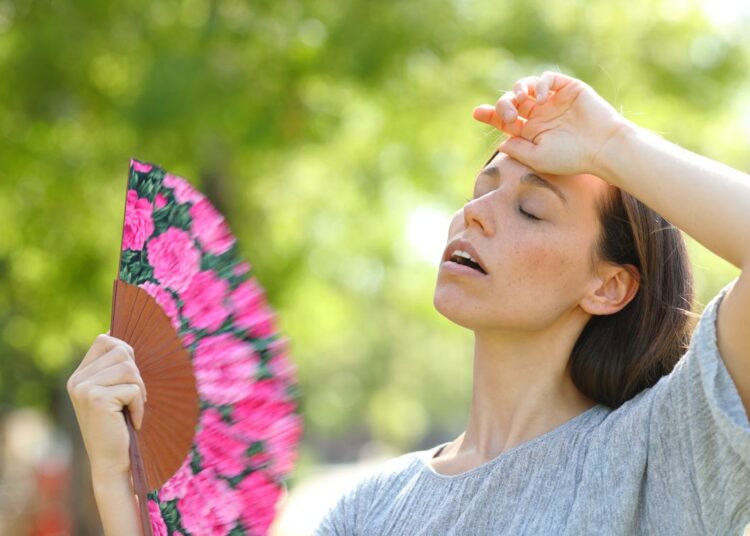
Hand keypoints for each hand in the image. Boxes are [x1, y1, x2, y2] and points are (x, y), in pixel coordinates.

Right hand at [67, 333, 146, 480]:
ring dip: (139, 390)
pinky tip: (132, 421)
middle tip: (133, 398)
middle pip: (121, 351)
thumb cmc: (119, 426)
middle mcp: (77, 380)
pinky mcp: (97, 399)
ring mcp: (84, 389)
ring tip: (132, 409)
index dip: (125, 352)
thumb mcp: (114, 392)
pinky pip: (133, 389)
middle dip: (136, 374)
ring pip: (129, 368)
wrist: (111, 462)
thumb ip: (115, 367)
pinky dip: (139, 405)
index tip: (130, 376)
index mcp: (79, 376)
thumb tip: (119, 336)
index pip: (104, 340)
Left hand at [472, 71, 630, 176]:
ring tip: (520, 99)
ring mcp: (553, 101)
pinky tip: (540, 96)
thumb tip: (500, 141)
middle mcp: (540, 115)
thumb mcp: (538, 157)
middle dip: (503, 105)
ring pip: (526, 87)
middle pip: (512, 102)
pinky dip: (539, 83)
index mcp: (531, 132)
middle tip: (507, 116)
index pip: (505, 120)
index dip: (490, 115)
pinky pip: (547, 78)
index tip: (477, 113)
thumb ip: (517, 149)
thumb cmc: (571, 157)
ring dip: (517, 90)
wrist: (602, 147)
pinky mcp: (567, 88)